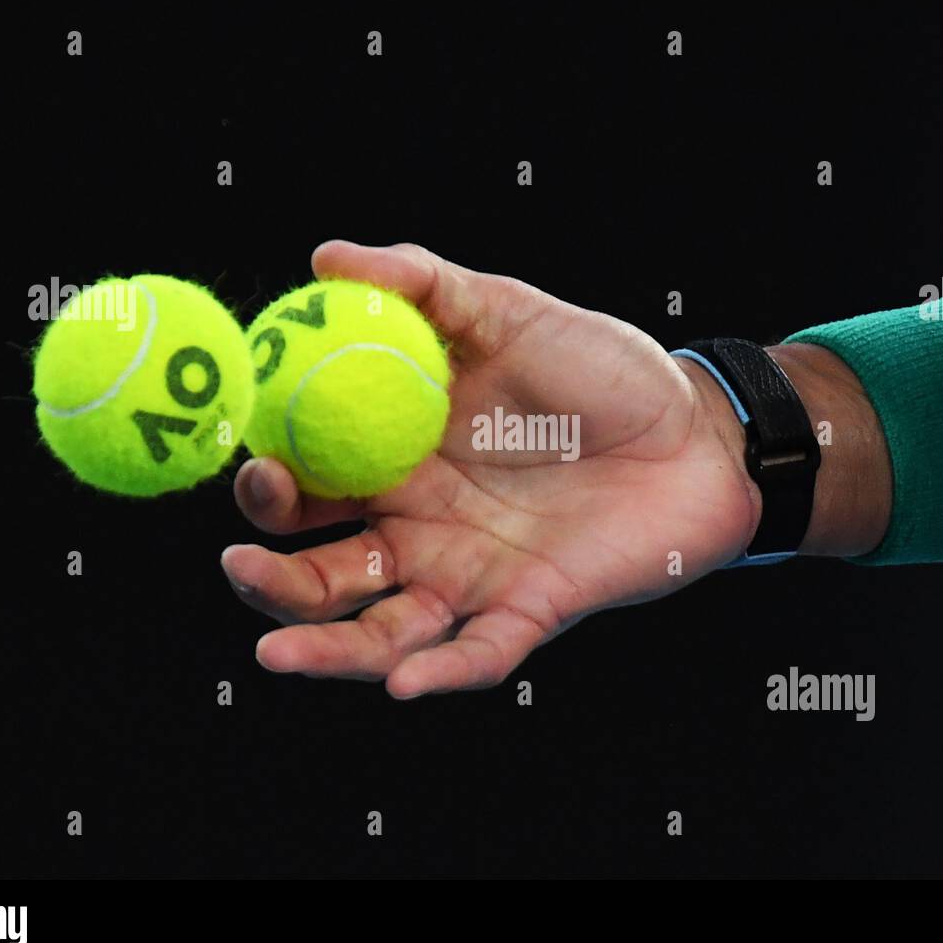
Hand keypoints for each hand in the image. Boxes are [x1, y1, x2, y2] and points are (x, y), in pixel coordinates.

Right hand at [222, 241, 757, 697]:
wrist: (701, 429)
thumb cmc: (603, 368)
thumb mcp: (507, 312)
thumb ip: (421, 283)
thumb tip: (322, 259)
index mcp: (397, 459)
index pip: (304, 484)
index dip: (263, 480)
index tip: (245, 462)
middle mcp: (418, 528)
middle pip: (321, 572)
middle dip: (270, 577)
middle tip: (241, 560)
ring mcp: (470, 576)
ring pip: (379, 629)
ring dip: (324, 648)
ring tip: (274, 652)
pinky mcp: (528, 612)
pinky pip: (478, 654)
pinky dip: (439, 673)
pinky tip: (404, 683)